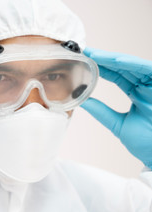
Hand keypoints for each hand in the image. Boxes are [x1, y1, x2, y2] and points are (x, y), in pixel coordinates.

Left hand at [81, 48, 151, 167]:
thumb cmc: (147, 143)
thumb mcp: (118, 125)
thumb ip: (102, 112)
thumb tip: (82, 101)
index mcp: (137, 93)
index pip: (116, 76)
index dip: (101, 67)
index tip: (84, 60)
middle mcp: (146, 86)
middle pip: (123, 67)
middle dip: (104, 59)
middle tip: (86, 51)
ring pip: (134, 65)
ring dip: (114, 59)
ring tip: (96, 54)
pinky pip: (148, 70)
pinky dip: (134, 64)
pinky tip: (117, 60)